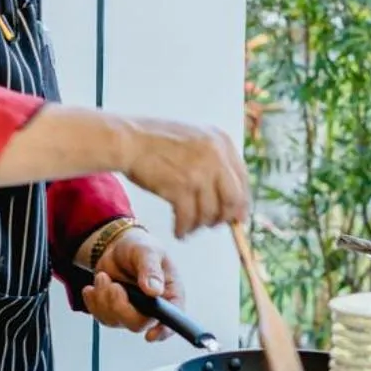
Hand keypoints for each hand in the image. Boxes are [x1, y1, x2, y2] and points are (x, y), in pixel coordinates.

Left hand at [81, 228, 182, 343]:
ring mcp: (132, 311)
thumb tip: (154, 291)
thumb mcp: (146, 250)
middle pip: (138, 323)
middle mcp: (153, 308)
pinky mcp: (114, 311)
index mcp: (170, 293)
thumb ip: (150, 269)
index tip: (150, 335)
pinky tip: (95, 286)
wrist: (118, 247)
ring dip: (103, 299)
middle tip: (113, 286)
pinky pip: (101, 316)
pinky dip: (93, 301)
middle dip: (120, 306)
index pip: (173, 319)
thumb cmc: (139, 247)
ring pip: (116, 320)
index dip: (163, 331)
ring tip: (103, 277)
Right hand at [120, 118, 249, 237]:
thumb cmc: (156, 141)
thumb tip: (232, 197)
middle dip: (224, 217)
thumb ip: (214, 160)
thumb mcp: (195, 139)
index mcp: (222, 141)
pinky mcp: (181, 187)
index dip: (240, 203)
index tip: (236, 217)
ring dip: (200, 225)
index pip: (242, 179)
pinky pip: (189, 218)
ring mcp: (199, 172)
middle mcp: (216, 156)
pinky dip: (184, 229)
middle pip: (233, 200)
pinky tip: (179, 231)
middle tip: (212, 225)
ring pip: (210, 212)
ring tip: (189, 228)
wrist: (128, 140)